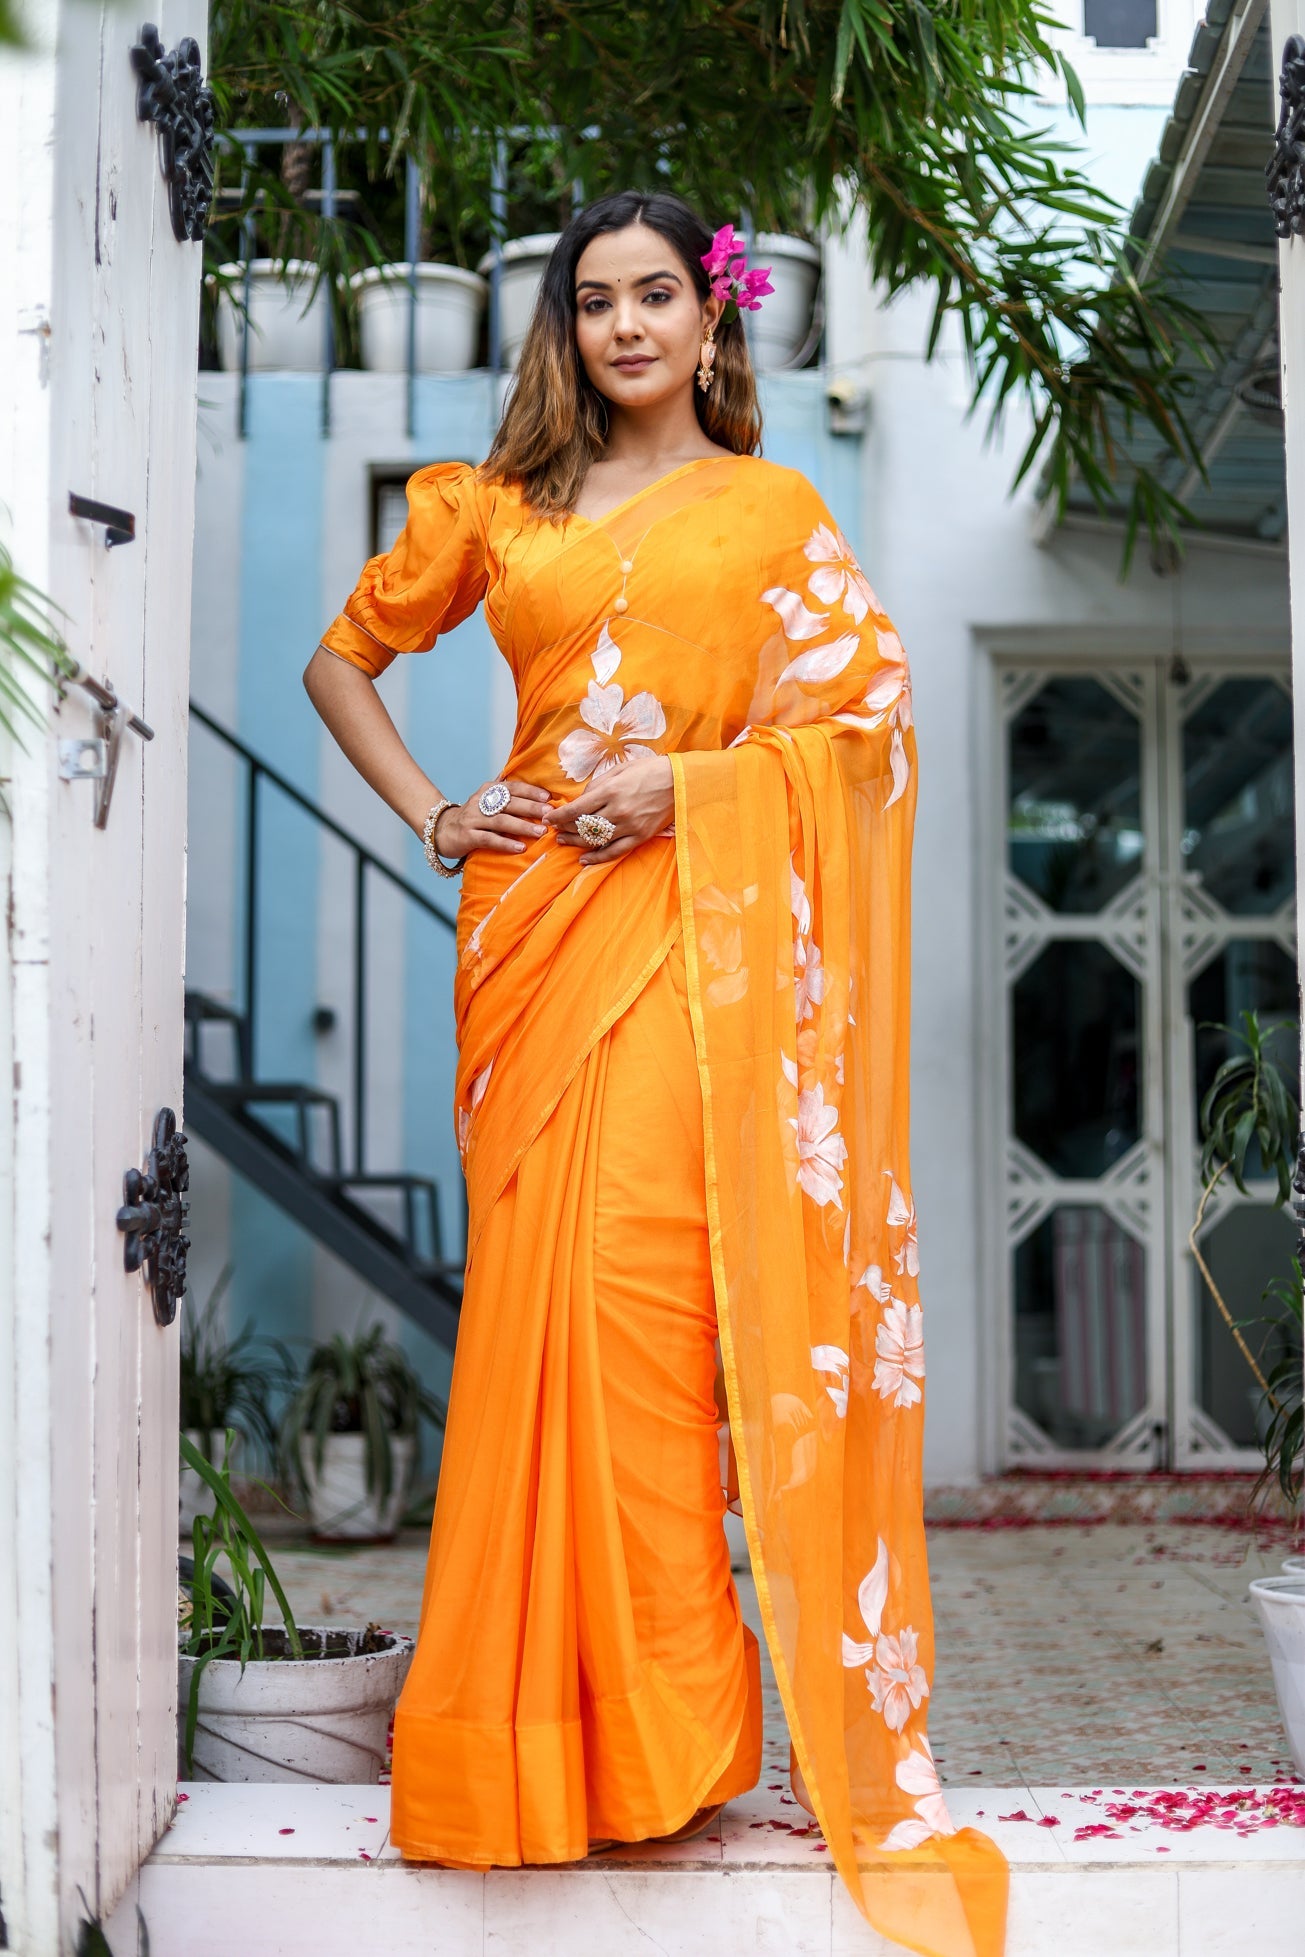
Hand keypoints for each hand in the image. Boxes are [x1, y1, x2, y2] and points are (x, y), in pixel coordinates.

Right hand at [436, 777, 551, 857]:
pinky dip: (506, 843)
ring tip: (540, 832)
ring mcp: (473, 819)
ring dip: (522, 826)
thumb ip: (506, 791)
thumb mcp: (487, 799)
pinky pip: (489, 839)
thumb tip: (531, 780)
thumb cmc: (473, 816)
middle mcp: (481, 801)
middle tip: (549, 814)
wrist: (441, 830)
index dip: (531, 791)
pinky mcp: (468, 836)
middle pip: (509, 803)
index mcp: (489, 790)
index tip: (549, 797)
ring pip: (501, 821)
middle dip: (531, 808)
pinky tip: (520, 847)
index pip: (512, 787)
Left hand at [545, 755, 674, 863]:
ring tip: (564, 841)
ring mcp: (629, 826)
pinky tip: (584, 859)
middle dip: (565, 828)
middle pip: (583, 826)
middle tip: (555, 830)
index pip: (576, 809)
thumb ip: (598, 785)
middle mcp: (618, 810)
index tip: (549, 819)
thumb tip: (580, 799)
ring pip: (595, 840)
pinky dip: (597, 857)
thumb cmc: (649, 770)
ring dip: (576, 842)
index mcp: (611, 790)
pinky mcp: (640, 837)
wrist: (680, 782)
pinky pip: (614, 852)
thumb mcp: (620, 769)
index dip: (559, 816)